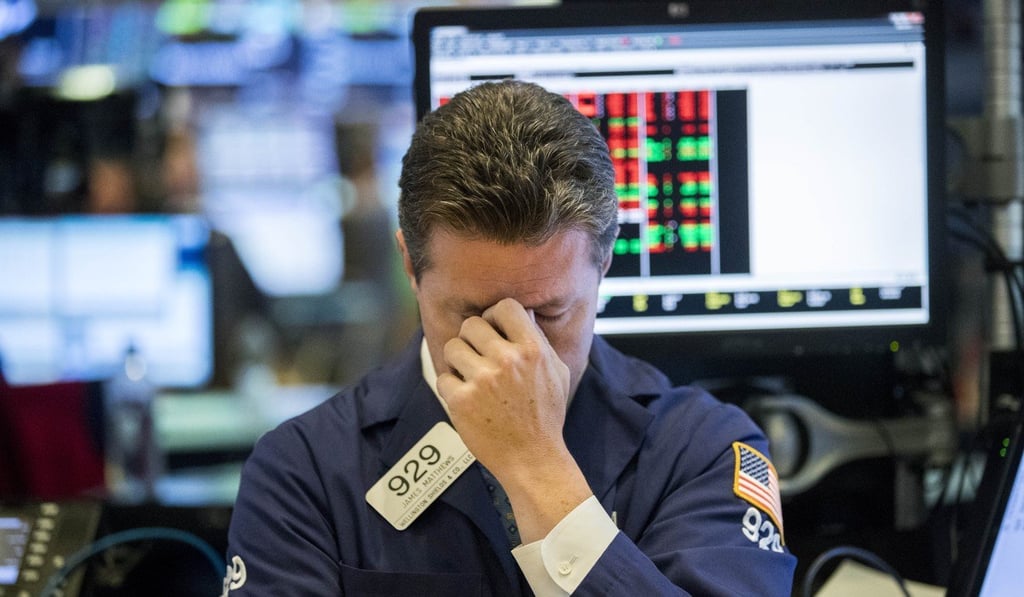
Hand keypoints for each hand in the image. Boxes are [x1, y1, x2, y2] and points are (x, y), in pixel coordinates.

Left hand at [437, 298, 591, 541]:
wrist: (533, 458)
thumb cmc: (545, 415)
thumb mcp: (557, 372)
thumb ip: (539, 340)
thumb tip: (525, 312)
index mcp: (532, 350)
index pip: (505, 307)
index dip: (494, 316)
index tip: (493, 331)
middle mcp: (507, 360)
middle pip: (471, 325)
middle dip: (471, 339)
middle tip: (477, 357)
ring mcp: (482, 380)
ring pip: (452, 347)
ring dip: (458, 361)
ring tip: (470, 377)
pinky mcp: (461, 401)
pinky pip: (443, 377)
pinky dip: (451, 388)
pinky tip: (467, 399)